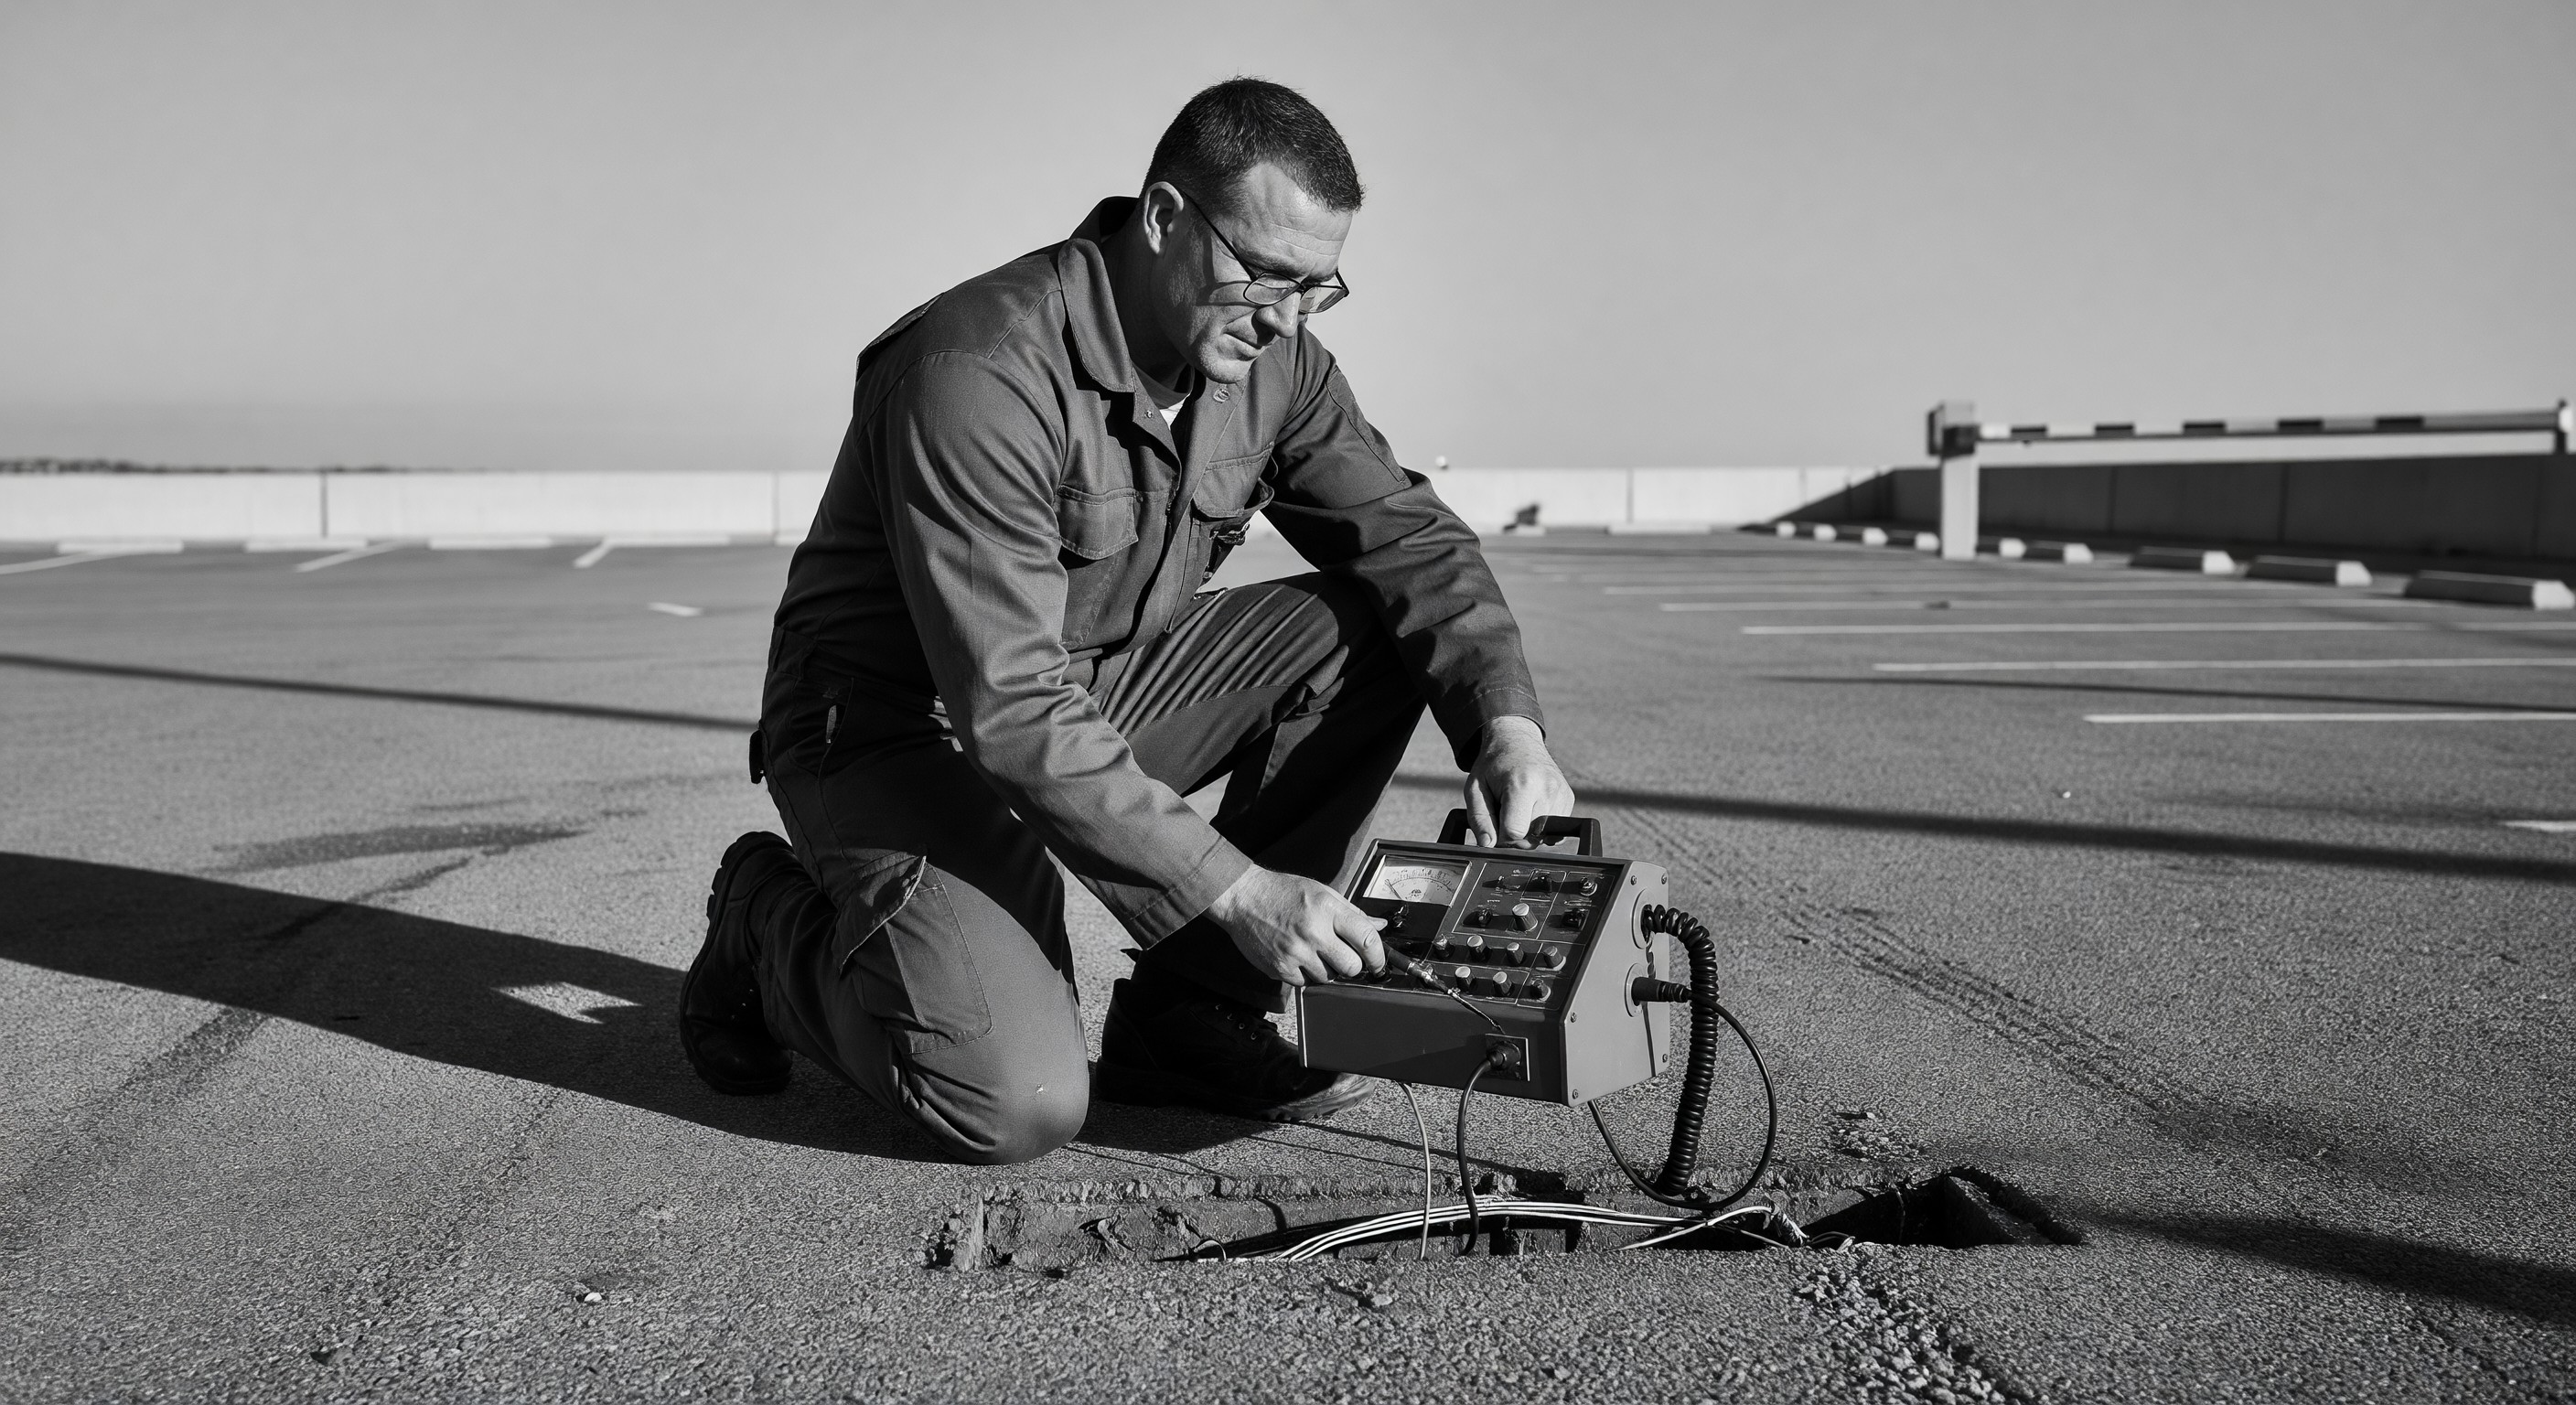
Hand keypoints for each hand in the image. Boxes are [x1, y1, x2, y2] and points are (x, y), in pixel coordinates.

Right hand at [1204, 865, 1385, 985]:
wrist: (1242, 898)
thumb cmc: (1282, 892)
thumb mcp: (1321, 892)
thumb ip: (1352, 912)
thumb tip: (1378, 926)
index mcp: (1327, 910)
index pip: (1367, 939)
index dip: (1378, 956)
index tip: (1378, 962)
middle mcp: (1313, 933)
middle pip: (1351, 967)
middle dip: (1352, 965)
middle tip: (1343, 956)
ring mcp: (1295, 953)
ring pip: (1329, 978)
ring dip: (1327, 969)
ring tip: (1314, 951)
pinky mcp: (1280, 968)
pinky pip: (1305, 982)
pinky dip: (1305, 973)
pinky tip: (1297, 955)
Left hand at [1463, 715, 1576, 847]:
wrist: (1517, 741)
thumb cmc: (1493, 766)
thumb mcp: (1475, 789)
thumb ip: (1479, 819)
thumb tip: (1487, 845)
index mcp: (1522, 785)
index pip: (1515, 832)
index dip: (1501, 834)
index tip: (1496, 819)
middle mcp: (1547, 789)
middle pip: (1530, 838)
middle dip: (1515, 833)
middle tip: (1506, 810)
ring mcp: (1561, 794)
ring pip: (1543, 837)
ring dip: (1528, 830)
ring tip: (1519, 806)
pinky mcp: (1569, 798)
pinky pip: (1554, 830)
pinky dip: (1540, 826)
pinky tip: (1531, 807)